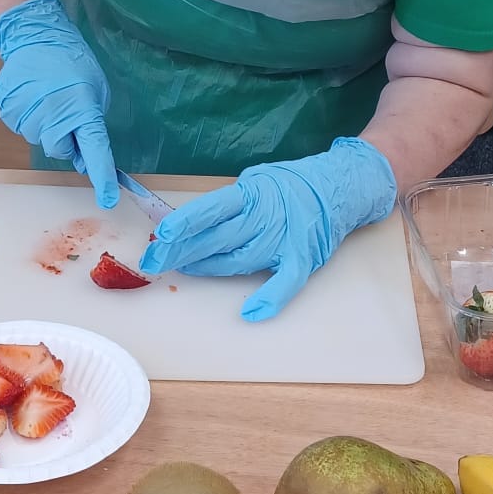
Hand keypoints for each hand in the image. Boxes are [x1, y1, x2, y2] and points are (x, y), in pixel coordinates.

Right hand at [0, 0, 117, 209]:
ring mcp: (27, 116)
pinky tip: (33, 95)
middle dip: (66, 139)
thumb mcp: (94, 89)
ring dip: (47, 125)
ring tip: (47, 96)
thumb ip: (91, 121)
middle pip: (60, 150)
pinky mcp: (8, 112)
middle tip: (67, 112)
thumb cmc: (72, 61)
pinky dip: (30, 117)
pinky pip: (23, 127)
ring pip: (40, 138)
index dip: (102, 176)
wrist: (34, 36)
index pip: (95, 151)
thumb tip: (84, 153)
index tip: (108, 199)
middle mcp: (53, 117)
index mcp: (82, 110)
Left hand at [137, 138, 396, 321]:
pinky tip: (251, 313)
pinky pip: (285, 282)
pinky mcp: (303, 258)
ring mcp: (285, 239)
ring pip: (239, 260)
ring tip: (181, 270)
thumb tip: (189, 224)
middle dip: (182, 251)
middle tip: (154, 260)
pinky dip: (270, 298)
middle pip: (217, 239)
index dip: (186, 223)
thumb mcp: (255, 180)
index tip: (161, 235)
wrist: (338, 186)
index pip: (213, 209)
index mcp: (252, 193)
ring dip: (208, 268)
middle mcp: (267, 216)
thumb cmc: (287, 185)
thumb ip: (229, 203)